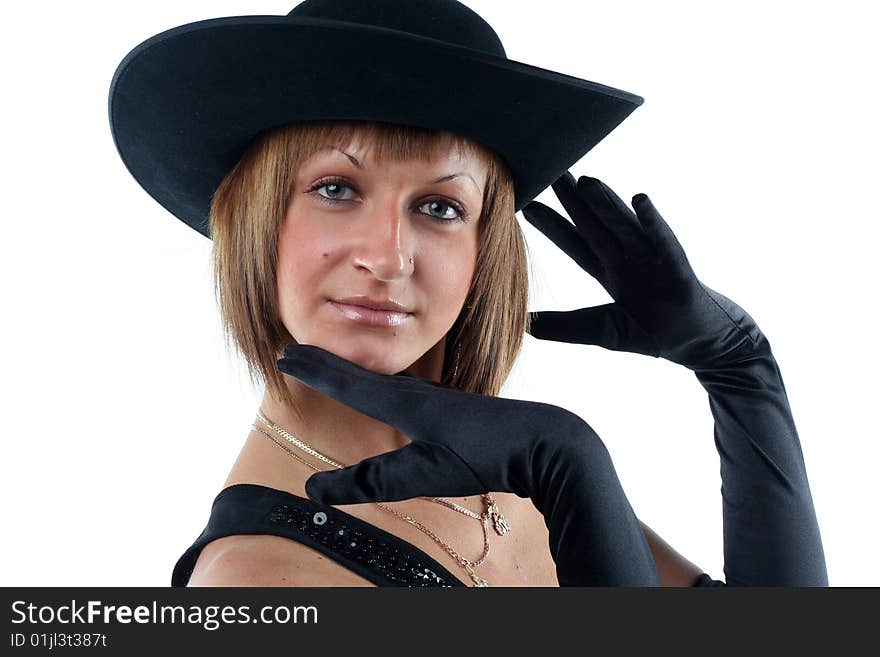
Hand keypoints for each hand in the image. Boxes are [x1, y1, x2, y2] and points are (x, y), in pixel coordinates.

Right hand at [276, 343, 661, 585]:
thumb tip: (313, 490)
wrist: (542, 439)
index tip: (283, 355)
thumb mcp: (424, 474)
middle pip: (357, 374)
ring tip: (328, 367)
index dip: (313, 370)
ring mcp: (433, 397)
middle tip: (291, 351)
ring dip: (348, 371)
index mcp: (403, 402)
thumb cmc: (485, 455)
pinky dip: (375, 383)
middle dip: (323, 363)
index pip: (345, 382)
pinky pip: (398, 388)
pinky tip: (386, 392)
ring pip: (378, 378)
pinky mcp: (447, 407)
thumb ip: (370, 482)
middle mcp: (414, 392)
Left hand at [521, 172, 765, 369]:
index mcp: (612, 275)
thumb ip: (567, 328)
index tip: (528, 206)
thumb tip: (525, 326)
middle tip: (552, 171)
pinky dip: (653, 222)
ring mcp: (656, 264)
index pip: (577, 246)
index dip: (553, 227)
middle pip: (597, 228)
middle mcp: (631, 263)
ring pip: (626, 229)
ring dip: (607, 206)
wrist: (708, 348)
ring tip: (586, 180)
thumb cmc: (658, 336)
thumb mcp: (604, 333)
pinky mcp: (680, 273)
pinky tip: (640, 199)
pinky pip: (665, 243)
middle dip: (574, 202)